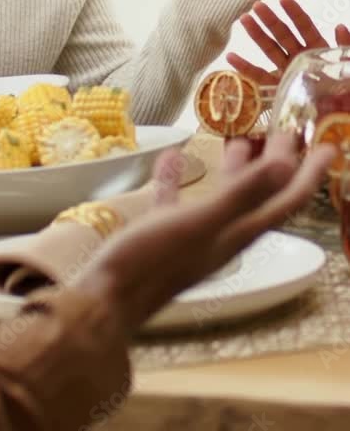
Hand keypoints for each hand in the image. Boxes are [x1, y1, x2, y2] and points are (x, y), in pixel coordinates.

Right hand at [77, 129, 333, 332]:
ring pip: (223, 198)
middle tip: (286, 129)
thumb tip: (286, 164)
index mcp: (238, 233)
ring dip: (235, 168)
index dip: (309, 174)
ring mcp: (191, 235)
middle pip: (260, 195)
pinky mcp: (161, 234)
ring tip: (239, 136)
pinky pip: (176, 200)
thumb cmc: (151, 261)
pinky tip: (171, 157)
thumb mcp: (199, 222)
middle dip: (277, 164)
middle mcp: (222, 235)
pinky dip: (177, 177)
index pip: (285, 200)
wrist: (104, 301)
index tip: (330, 145)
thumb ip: (241, 193)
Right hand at [226, 0, 349, 84]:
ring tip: (244, 19)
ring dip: (257, 35)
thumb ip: (345, 46)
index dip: (294, 13)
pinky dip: (245, 68)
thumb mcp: (349, 66)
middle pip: (283, 35)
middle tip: (257, 6)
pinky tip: (231, 58)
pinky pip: (260, 77)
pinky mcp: (279, 88)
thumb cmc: (347, 91)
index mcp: (318, 48)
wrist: (340, 116)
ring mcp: (288, 71)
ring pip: (270, 50)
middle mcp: (300, 56)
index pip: (304, 27)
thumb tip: (339, 26)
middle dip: (270, 20)